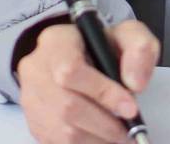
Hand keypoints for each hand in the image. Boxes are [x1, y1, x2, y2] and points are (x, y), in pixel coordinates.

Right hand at [16, 19, 158, 143]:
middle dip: (106, 124)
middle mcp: (36, 70)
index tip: (130, 107)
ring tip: (118, 134)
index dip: (103, 93)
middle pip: (68, 106)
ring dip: (98, 138)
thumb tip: (135, 83)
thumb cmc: (101, 48)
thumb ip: (138, 50)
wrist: (78, 57)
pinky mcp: (34, 123)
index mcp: (56, 42)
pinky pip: (59, 143)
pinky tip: (101, 137)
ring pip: (64, 131)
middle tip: (129, 129)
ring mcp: (31, 99)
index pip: (71, 70)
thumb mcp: (126, 36)